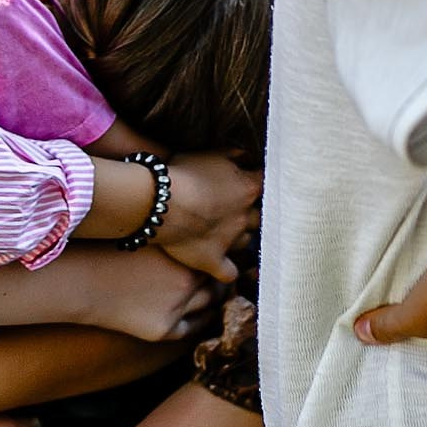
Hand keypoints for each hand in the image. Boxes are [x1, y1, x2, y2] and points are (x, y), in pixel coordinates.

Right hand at [72, 245, 221, 341]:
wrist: (82, 280)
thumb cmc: (110, 254)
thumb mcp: (149, 239)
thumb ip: (177, 245)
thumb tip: (202, 251)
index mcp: (183, 256)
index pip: (215, 263)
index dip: (217, 265)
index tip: (218, 266)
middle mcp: (185, 283)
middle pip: (216, 286)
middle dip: (220, 286)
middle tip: (223, 285)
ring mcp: (176, 308)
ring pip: (208, 309)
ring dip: (212, 305)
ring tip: (212, 302)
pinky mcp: (163, 330)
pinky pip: (189, 329)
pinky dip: (194, 324)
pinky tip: (193, 319)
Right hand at [155, 151, 259, 282]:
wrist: (161, 201)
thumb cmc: (182, 174)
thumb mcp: (210, 154)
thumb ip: (232, 155)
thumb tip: (246, 156)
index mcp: (248, 188)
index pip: (266, 186)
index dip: (256, 186)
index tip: (247, 183)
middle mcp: (246, 215)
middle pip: (259, 217)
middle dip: (248, 213)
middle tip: (232, 209)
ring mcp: (232, 240)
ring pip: (246, 242)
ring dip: (238, 237)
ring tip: (222, 233)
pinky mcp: (214, 260)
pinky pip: (228, 273)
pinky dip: (227, 272)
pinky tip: (224, 270)